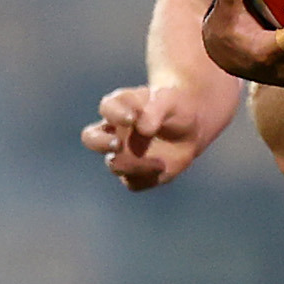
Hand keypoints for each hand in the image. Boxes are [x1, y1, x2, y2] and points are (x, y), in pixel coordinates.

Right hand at [81, 82, 209, 190]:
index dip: (115, 114)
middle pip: (91, 138)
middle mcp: (114, 132)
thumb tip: (144, 130)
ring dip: (134, 165)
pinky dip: (147, 179)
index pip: (108, 108)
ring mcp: (122, 154)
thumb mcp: (169, 101)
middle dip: (100, 142)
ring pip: (114, 165)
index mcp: (121, 107)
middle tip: (118, 144)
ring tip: (159, 163)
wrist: (192, 128)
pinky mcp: (136, 172)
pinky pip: (133, 182)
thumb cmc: (175, 108)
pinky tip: (163, 169)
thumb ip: (155, 111)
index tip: (131, 119)